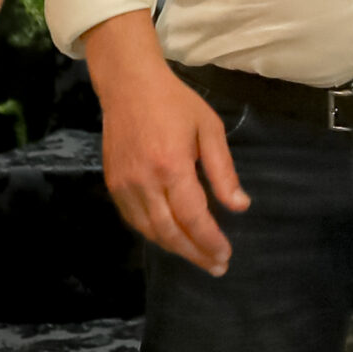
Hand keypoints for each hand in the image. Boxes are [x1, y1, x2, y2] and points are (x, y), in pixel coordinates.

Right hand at [89, 18, 247, 275]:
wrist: (129, 86)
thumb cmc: (176, 102)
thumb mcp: (209, 129)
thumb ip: (223, 171)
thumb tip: (239, 206)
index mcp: (172, 166)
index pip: (193, 217)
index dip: (209, 241)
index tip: (225, 255)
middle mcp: (144, 182)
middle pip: (169, 232)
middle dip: (194, 254)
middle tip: (216, 266)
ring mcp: (124, 186)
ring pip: (149, 231)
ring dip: (175, 248)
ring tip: (198, 256)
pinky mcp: (113, 184)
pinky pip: (134, 220)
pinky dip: (154, 234)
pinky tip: (171, 237)